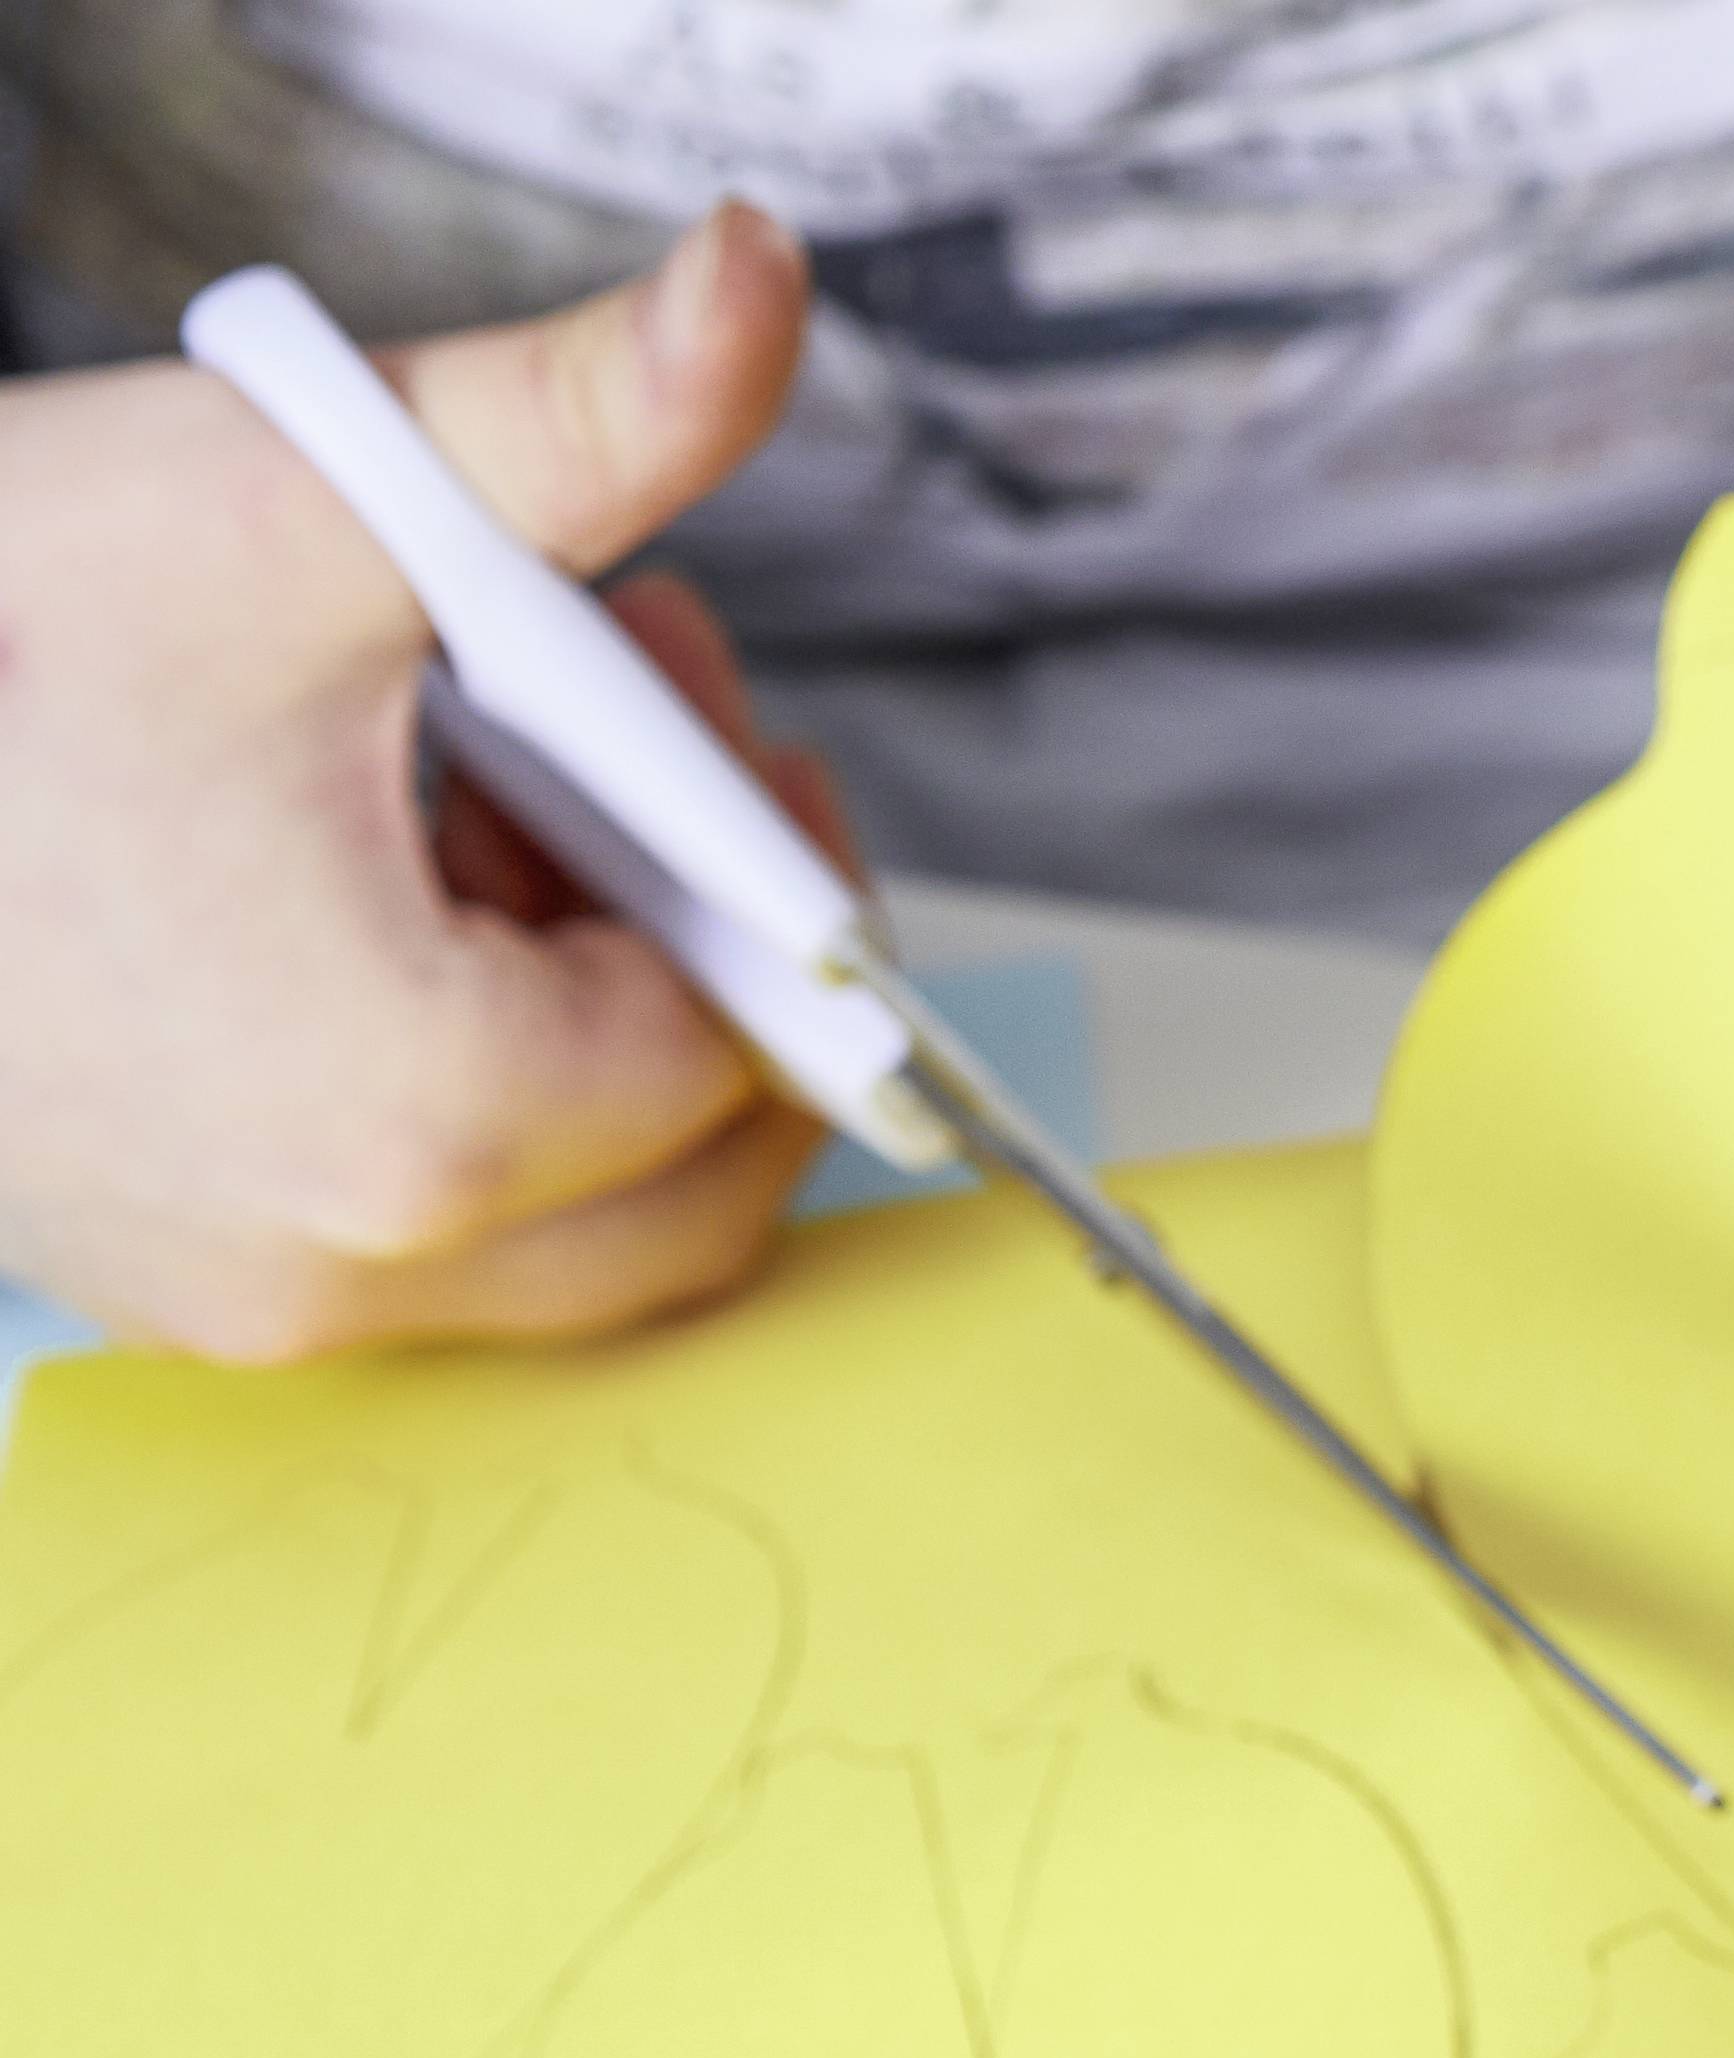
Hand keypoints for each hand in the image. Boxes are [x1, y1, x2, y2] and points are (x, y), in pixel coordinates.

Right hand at [0, 203, 853, 1363]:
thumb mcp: (320, 501)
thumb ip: (593, 419)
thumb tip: (761, 285)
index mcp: (425, 1113)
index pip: (747, 1039)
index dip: (755, 851)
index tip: (689, 694)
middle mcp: (346, 1264)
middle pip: (690, 1177)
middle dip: (695, 947)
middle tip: (615, 743)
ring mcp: (248, 1297)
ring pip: (559, 1213)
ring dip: (576, 1001)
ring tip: (463, 781)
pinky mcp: (173, 1275)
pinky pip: (401, 1220)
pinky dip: (446, 1067)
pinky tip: (355, 869)